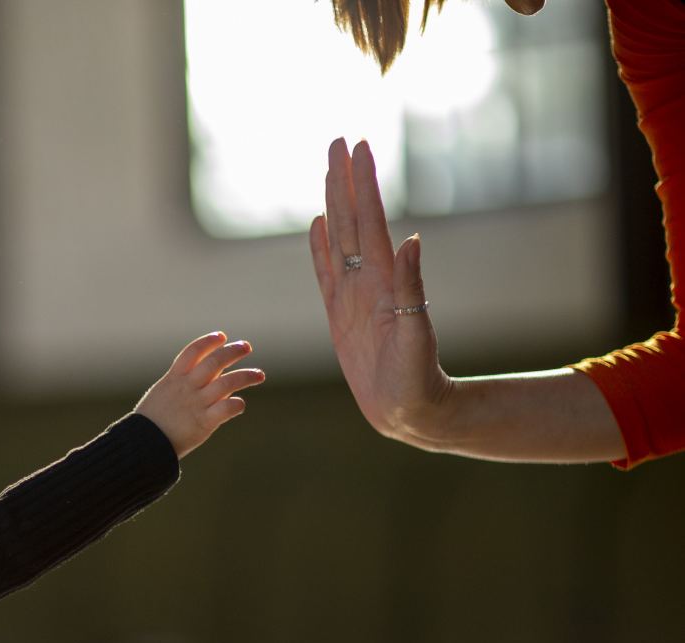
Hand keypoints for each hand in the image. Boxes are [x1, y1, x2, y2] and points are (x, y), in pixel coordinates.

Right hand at [134, 332, 263, 457]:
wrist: (142, 444)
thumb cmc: (151, 421)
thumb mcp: (161, 393)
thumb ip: (181, 383)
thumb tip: (206, 377)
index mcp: (174, 378)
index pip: (193, 351)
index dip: (209, 341)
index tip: (222, 336)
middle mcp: (187, 387)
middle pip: (214, 362)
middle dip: (232, 352)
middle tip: (246, 347)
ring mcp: (196, 404)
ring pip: (226, 383)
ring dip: (246, 376)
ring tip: (259, 375)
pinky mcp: (203, 422)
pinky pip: (226, 409)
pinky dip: (236, 404)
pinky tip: (240, 404)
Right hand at [309, 138, 450, 443]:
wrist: (409, 410)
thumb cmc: (416, 379)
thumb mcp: (416, 335)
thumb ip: (410, 289)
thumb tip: (410, 240)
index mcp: (383, 281)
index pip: (370, 220)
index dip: (363, 183)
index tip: (358, 146)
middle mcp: (368, 280)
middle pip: (353, 218)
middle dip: (345, 179)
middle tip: (339, 141)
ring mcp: (353, 295)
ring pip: (339, 237)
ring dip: (334, 202)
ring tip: (329, 171)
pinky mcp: (340, 314)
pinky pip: (325, 273)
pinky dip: (319, 247)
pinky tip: (318, 225)